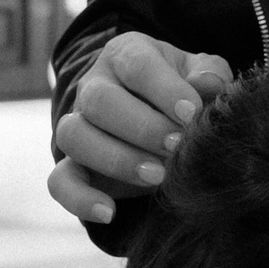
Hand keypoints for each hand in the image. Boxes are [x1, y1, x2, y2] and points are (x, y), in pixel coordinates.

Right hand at [48, 32, 233, 227]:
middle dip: (140, 126)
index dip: (164, 89)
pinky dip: (78, 198)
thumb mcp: (202, 75)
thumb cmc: (185, 91)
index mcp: (127, 54)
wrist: (163, 119)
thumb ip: (209, 76)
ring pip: (73, 136)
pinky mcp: (72, 165)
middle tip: (176, 146)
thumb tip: (208, 85)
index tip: (192, 113)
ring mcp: (78, 125)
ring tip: (157, 176)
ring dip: (115, 158)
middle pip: (99, 100)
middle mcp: (94, 85)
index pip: (136, 65)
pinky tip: (109, 213)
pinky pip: (59, 180)